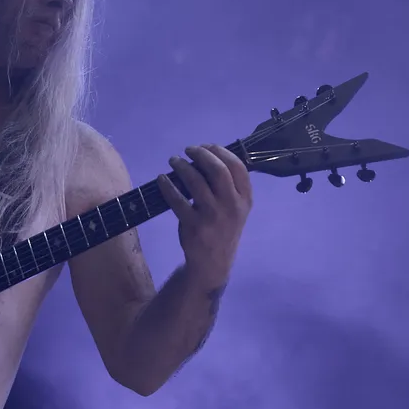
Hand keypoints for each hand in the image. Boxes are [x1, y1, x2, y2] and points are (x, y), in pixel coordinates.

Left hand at [157, 144, 252, 288]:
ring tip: (174, 161)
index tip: (206, 146)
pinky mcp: (194, 225)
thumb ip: (229, 185)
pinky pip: (177, 199)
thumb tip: (207, 155)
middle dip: (201, 154)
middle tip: (188, 150)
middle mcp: (232, 206)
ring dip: (182, 166)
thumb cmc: (224, 227)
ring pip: (196, 182)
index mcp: (245, 198)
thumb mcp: (237, 208)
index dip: (220, 151)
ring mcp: (213, 216)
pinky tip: (162, 179)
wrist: (213, 261)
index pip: (237, 166)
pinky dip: (167, 186)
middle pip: (217, 170)